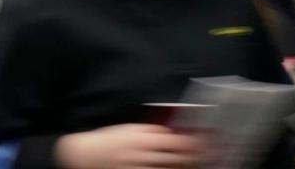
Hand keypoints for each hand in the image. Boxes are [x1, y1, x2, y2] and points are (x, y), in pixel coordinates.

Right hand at [55, 124, 209, 168]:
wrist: (87, 155)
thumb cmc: (108, 141)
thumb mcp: (128, 129)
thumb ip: (150, 130)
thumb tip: (172, 132)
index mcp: (141, 137)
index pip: (175, 140)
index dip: (192, 141)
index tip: (204, 141)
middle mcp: (142, 153)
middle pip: (177, 156)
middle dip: (194, 155)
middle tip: (208, 154)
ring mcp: (140, 167)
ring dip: (185, 165)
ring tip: (193, 163)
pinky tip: (175, 168)